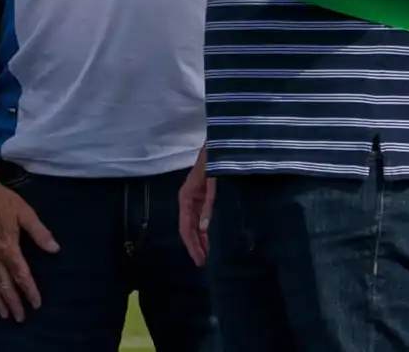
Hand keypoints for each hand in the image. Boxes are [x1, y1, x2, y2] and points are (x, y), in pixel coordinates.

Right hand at [0, 175, 58, 321]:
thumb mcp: (25, 213)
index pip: (21, 274)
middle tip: (19, 318)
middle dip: (12, 302)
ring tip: (3, 314)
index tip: (36, 304)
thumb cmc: (3, 201)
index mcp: (8, 248)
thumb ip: (40, 232)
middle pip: (3, 284)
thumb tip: (55, 249)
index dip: (29, 290)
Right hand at [178, 147, 213, 266]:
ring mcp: (197, 198)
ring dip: (203, 239)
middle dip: (197, 245)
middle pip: (190, 228)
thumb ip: (209, 203)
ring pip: (197, 224)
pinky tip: (215, 238)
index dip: (192, 245)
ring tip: (210, 256)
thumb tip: (205, 228)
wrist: (222, 143)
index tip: (200, 261)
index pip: (186, 227)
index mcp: (186, 197)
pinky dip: (209, 230)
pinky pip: (204, 217)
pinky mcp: (206, 196)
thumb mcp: (212, 182)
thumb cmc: (215, 160)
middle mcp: (189, 200)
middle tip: (206, 264)